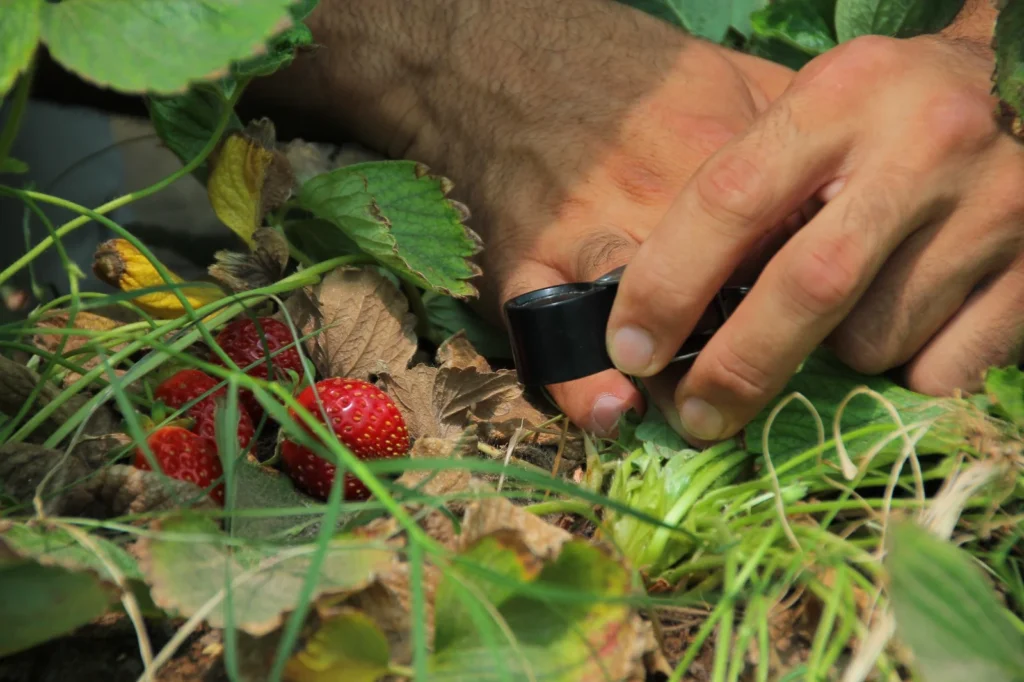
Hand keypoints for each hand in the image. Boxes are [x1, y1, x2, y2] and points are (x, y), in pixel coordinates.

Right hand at [265, 0, 790, 434]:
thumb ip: (793, 126)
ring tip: (696, 417)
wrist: (506, 60)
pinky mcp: (527, 260)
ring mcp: (588, 232)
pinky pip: (551, 332)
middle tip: (761, 393)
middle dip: (748, 360)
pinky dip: (580, 382)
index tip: (824, 339)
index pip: (788, 252)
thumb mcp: (731, 74)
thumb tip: (855, 176)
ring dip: (674, 379)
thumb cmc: (624, 78)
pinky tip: (610, 413)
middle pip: (723, 304)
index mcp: (722, 159)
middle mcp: (659, 201)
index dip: (812, 308)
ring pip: (645, 322)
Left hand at [607, 33, 1023, 442]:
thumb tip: (671, 312)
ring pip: (873, 339)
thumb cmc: (889, 115)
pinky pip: (939, 371)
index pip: (729, 199)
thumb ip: (751, 193)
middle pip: (806, 288)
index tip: (630, 349)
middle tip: (695, 417)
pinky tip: (913, 318)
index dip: (666, 287)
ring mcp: (992, 209)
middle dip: (736, 367)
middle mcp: (923, 144)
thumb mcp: (814, 118)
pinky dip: (905, 369)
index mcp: (842, 95)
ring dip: (838, 354)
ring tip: (855, 304)